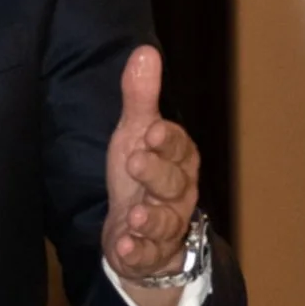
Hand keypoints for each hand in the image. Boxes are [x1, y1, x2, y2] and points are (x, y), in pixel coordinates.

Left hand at [103, 46, 199, 285]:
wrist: (137, 230)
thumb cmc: (139, 174)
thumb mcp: (135, 134)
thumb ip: (140, 98)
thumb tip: (144, 51)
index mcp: (178, 160)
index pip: (180, 147)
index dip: (168, 140)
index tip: (152, 130)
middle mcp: (178, 193)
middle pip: (175, 183)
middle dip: (156, 174)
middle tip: (135, 161)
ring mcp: (166, 225)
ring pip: (166, 222)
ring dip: (150, 219)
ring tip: (134, 215)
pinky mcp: (149, 252)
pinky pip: (148, 254)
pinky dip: (137, 251)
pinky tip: (124, 247)